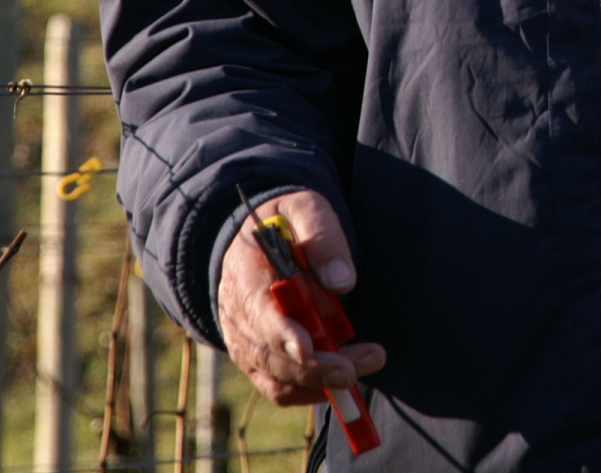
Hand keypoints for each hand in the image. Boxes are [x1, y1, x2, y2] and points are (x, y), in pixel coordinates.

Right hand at [215, 189, 387, 406]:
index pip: (258, 310)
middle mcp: (237, 313)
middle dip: (314, 365)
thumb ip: (322, 238)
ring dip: (319, 380)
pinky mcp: (257, 359)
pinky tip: (339, 381)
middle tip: (355, 367)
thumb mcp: (304, 210)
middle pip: (271, 352)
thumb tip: (343, 281)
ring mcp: (244, 340)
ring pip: (277, 376)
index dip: (281, 332)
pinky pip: (279, 388)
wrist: (255, 239)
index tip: (307, 346)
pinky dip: (309, 391)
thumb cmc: (285, 223)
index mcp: (245, 272)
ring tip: (362, 366)